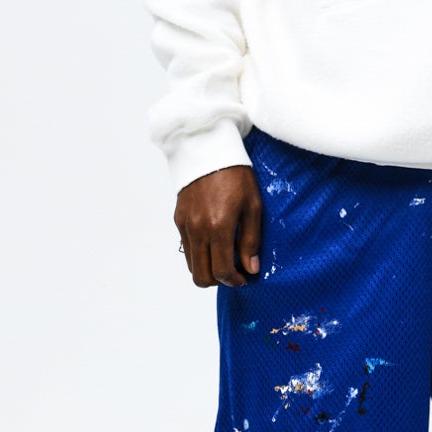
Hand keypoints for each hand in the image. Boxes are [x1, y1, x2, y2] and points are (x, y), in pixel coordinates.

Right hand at [174, 165, 261, 287]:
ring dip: (208, 268)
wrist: (208, 150)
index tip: (245, 278)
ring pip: (191, 265)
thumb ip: (251, 240)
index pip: (222, 271)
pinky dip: (199, 254)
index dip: (235, 281)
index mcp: (219, 227)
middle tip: (234, 271)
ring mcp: (185, 225)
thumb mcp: (253, 206)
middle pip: (202, 276)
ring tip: (224, 257)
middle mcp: (198, 230)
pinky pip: (186, 248)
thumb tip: (251, 268)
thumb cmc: (236, 175)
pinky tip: (213, 242)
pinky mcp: (178, 219)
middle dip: (219, 280)